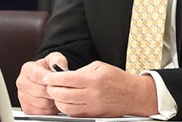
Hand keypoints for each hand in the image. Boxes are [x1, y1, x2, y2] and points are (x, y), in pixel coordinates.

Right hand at [16, 52, 67, 114]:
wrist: (47, 78)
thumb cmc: (50, 68)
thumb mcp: (55, 59)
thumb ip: (58, 60)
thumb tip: (59, 67)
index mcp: (27, 69)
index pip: (36, 75)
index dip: (49, 79)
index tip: (57, 80)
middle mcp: (22, 83)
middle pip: (40, 91)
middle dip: (53, 90)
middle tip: (61, 88)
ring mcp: (23, 97)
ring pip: (42, 102)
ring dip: (52, 100)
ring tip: (56, 94)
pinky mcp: (27, 108)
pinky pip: (41, 112)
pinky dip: (50, 109)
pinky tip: (52, 101)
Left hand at [43, 61, 157, 117]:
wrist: (133, 95)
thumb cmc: (118, 79)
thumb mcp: (101, 67)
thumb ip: (82, 71)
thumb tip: (65, 75)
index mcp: (94, 79)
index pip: (66, 79)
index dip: (53, 78)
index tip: (48, 77)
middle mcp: (93, 94)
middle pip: (62, 94)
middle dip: (52, 89)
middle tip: (50, 85)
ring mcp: (92, 106)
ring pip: (65, 106)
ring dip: (57, 100)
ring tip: (57, 94)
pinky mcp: (93, 114)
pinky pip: (72, 113)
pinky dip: (66, 108)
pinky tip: (67, 101)